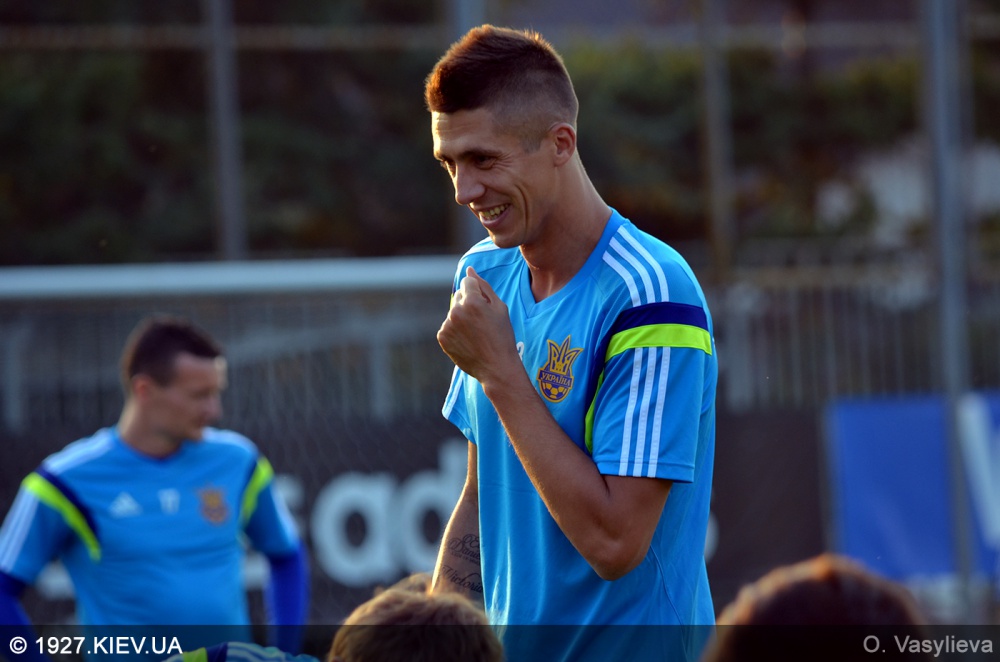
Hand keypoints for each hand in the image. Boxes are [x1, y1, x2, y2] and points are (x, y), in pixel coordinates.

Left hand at [438, 266, 518, 384]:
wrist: (496, 367)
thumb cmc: (502, 336)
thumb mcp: (500, 308)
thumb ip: (483, 286)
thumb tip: (469, 270)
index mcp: (472, 301)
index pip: (467, 282)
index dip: (477, 292)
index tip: (484, 306)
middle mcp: (456, 311)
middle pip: (459, 295)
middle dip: (469, 303)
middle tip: (482, 322)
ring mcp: (447, 325)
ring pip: (453, 311)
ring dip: (462, 317)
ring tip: (476, 333)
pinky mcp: (442, 337)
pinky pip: (448, 325)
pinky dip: (455, 330)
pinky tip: (468, 340)